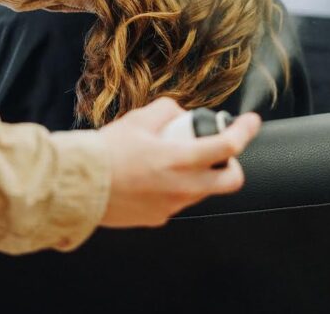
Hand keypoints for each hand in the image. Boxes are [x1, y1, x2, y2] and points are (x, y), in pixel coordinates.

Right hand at [98, 97, 260, 227]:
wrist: (78, 184)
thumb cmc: (106, 152)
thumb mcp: (138, 119)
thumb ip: (167, 111)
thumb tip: (179, 113)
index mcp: (179, 159)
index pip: (227, 146)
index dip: (245, 131)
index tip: (251, 122)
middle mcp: (182, 187)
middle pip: (230, 181)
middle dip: (232, 164)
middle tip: (218, 151)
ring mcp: (171, 206)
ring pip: (203, 191)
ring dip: (199, 175)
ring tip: (173, 159)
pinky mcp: (157, 218)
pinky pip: (178, 201)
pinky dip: (175, 187)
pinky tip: (153, 177)